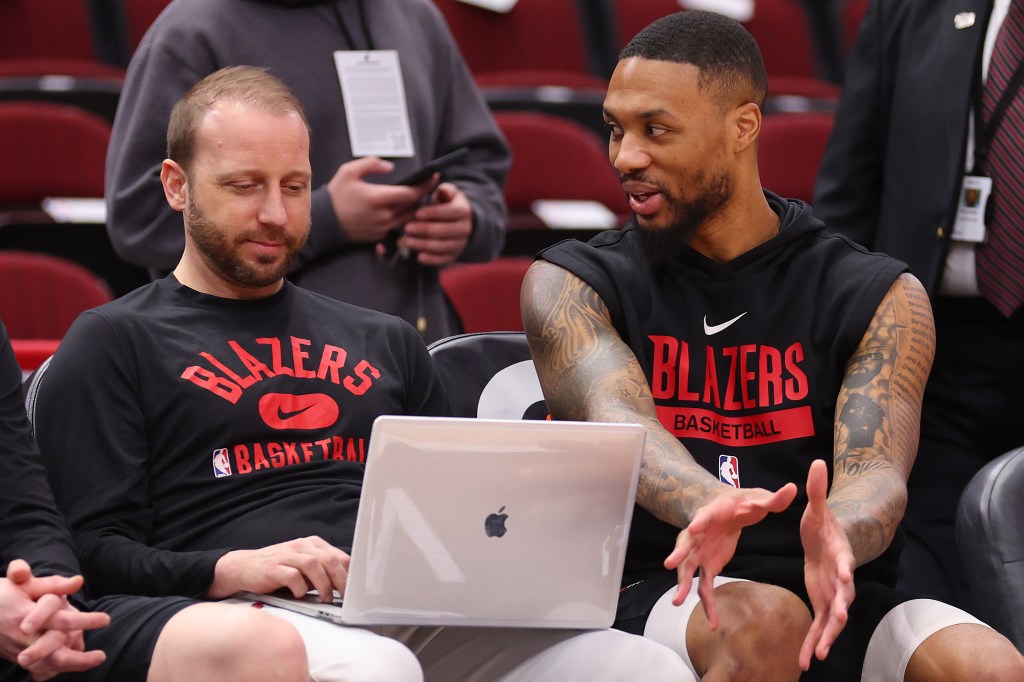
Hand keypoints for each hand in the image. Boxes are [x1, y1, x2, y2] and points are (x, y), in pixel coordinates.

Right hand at [1, 560, 109, 679]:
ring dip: (73, 666)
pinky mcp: (16, 657)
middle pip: (55, 654)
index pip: (61, 621)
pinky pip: (38, 670)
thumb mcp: (23, 584)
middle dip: (79, 659)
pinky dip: (55, 670)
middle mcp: (23, 638)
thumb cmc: (1, 595)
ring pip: (48, 666)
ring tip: (95, 660)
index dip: (85, 620)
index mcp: (27, 616)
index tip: (106, 619)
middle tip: (102, 656)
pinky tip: (74, 664)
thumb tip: (79, 580)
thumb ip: (52, 583)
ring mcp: (19, 651)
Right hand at [209, 536, 349, 603]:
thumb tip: (344, 587)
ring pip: (313, 565)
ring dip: (324, 584)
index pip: (338, 555)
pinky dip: (300, 587)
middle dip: (341, 579)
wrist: (244, 567)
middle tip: (345, 596)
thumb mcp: (303, 566)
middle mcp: (301, 546)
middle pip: (329, 559)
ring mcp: (287, 555)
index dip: (350, 572)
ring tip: (326, 598)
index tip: (356, 588)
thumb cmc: (278, 569)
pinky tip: (301, 595)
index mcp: (312, 544)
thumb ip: (322, 571)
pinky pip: (292, 576)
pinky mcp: (273, 568)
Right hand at [326, 157, 435, 242]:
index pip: (411, 194)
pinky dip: (405, 216)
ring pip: (409, 217)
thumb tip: (390, 166)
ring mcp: (384, 228)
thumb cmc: (338, 194)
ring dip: (416, 206)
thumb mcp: (349, 171)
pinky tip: (405, 207)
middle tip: (429, 183)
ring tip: (419, 194)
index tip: (434, 176)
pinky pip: (399, 225)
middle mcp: (384, 216)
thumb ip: (371, 164)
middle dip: (424, 194)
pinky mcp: (381, 235)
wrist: (325, 221)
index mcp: (378, 198)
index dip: (425, 185)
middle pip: (414, 206)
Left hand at [398, 182, 472, 265]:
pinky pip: (443, 259)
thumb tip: (442, 190)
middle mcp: (466, 229)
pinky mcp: (454, 255)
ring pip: (441, 246)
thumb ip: (445, 190)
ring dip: (423, 245)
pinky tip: (419, 257)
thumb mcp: (448, 193)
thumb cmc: (447, 204)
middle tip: (407, 228)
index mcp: (464, 211)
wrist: (459, 223)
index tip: (417, 213)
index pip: (449, 212)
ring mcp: (460, 244)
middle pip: (444, 231)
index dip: (433, 213)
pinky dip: (431, 260)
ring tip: (407, 241)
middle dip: (424, 230)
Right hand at [663, 483, 796, 629]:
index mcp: (711, 513)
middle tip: (670, 564)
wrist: (727, 509)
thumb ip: (774, 498)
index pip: (703, 516)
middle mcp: (699, 533)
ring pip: (688, 569)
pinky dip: (707, 604)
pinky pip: (704, 586)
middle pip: (686, 544)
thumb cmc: (740, 502)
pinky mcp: (707, 566)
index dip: (698, 522)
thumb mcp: (758, 498)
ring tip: (677, 601)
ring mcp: (700, 551)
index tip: (693, 527)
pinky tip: (713, 622)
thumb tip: (793, 489)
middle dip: (678, 555)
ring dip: (683, 584)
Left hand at [799, 459, 854, 668]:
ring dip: (825, 637)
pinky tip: (805, 661)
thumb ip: (817, 490)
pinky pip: (818, 628)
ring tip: (818, 655)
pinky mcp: (822, 604)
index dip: (846, 569)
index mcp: (840, 555)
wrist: (828, 544)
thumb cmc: (823, 526)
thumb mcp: (816, 509)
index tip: (846, 577)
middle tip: (836, 620)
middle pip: (843, 596)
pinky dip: (813, 643)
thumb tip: (817, 461)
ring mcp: (833, 594)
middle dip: (840, 609)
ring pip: (831, 620)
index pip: (846, 562)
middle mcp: (841, 579)